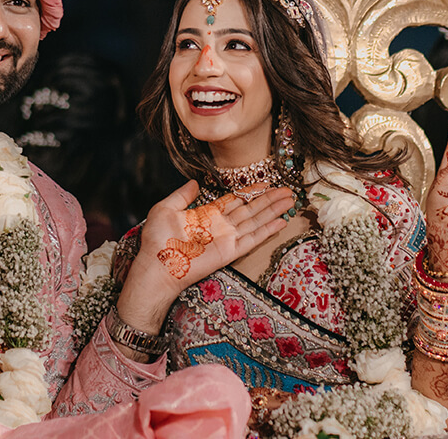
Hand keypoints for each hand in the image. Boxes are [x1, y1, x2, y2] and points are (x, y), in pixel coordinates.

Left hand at [115, 180, 293, 333]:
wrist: (157, 265)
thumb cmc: (157, 240)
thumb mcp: (165, 208)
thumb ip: (181, 195)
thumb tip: (193, 182)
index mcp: (208, 215)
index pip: (235, 201)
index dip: (251, 192)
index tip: (266, 184)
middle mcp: (221, 226)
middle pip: (251, 209)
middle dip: (269, 199)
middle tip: (287, 190)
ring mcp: (227, 238)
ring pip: (256, 221)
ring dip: (273, 210)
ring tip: (290, 199)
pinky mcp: (230, 251)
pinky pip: (253, 239)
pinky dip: (268, 230)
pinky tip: (281, 221)